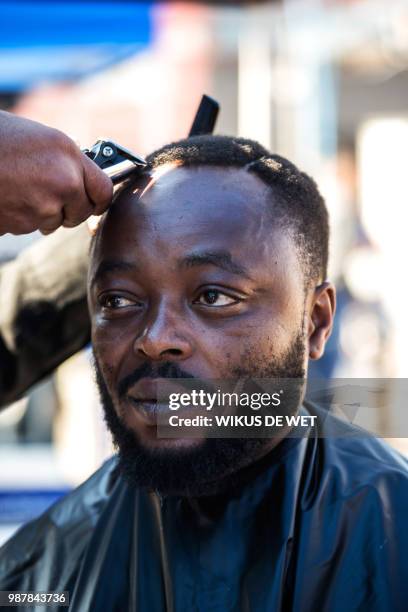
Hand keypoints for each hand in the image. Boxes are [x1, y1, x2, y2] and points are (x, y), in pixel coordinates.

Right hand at [0, 111, 112, 234]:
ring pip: (53, 222)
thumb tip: (82, 180)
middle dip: (68, 209)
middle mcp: (62, 182)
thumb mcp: (40, 139)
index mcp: (69, 155)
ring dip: (41, 213)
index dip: (98, 199)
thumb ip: (66, 161)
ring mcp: (42, 206)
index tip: (94, 202)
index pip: (104, 191)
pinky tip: (6, 195)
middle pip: (80, 212)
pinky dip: (19, 217)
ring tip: (18, 187)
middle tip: (50, 196)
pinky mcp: (20, 224)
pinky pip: (28, 226)